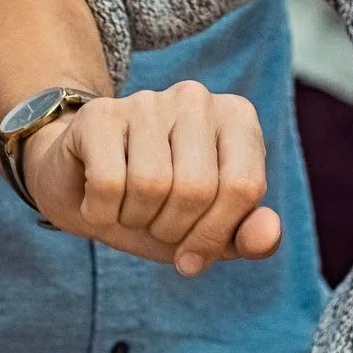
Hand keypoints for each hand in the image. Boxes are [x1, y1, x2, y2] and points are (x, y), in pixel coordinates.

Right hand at [22, 80, 281, 277]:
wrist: (85, 190)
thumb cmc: (160, 209)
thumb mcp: (208, 231)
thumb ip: (247, 236)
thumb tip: (268, 235)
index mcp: (237, 119)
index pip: (244, 187)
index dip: (215, 236)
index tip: (193, 254)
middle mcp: (196, 98)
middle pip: (196, 189)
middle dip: (172, 229)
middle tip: (154, 223)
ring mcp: (146, 100)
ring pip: (151, 185)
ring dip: (135, 219)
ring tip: (129, 207)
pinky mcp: (100, 114)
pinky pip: (108, 183)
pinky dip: (101, 212)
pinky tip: (99, 200)